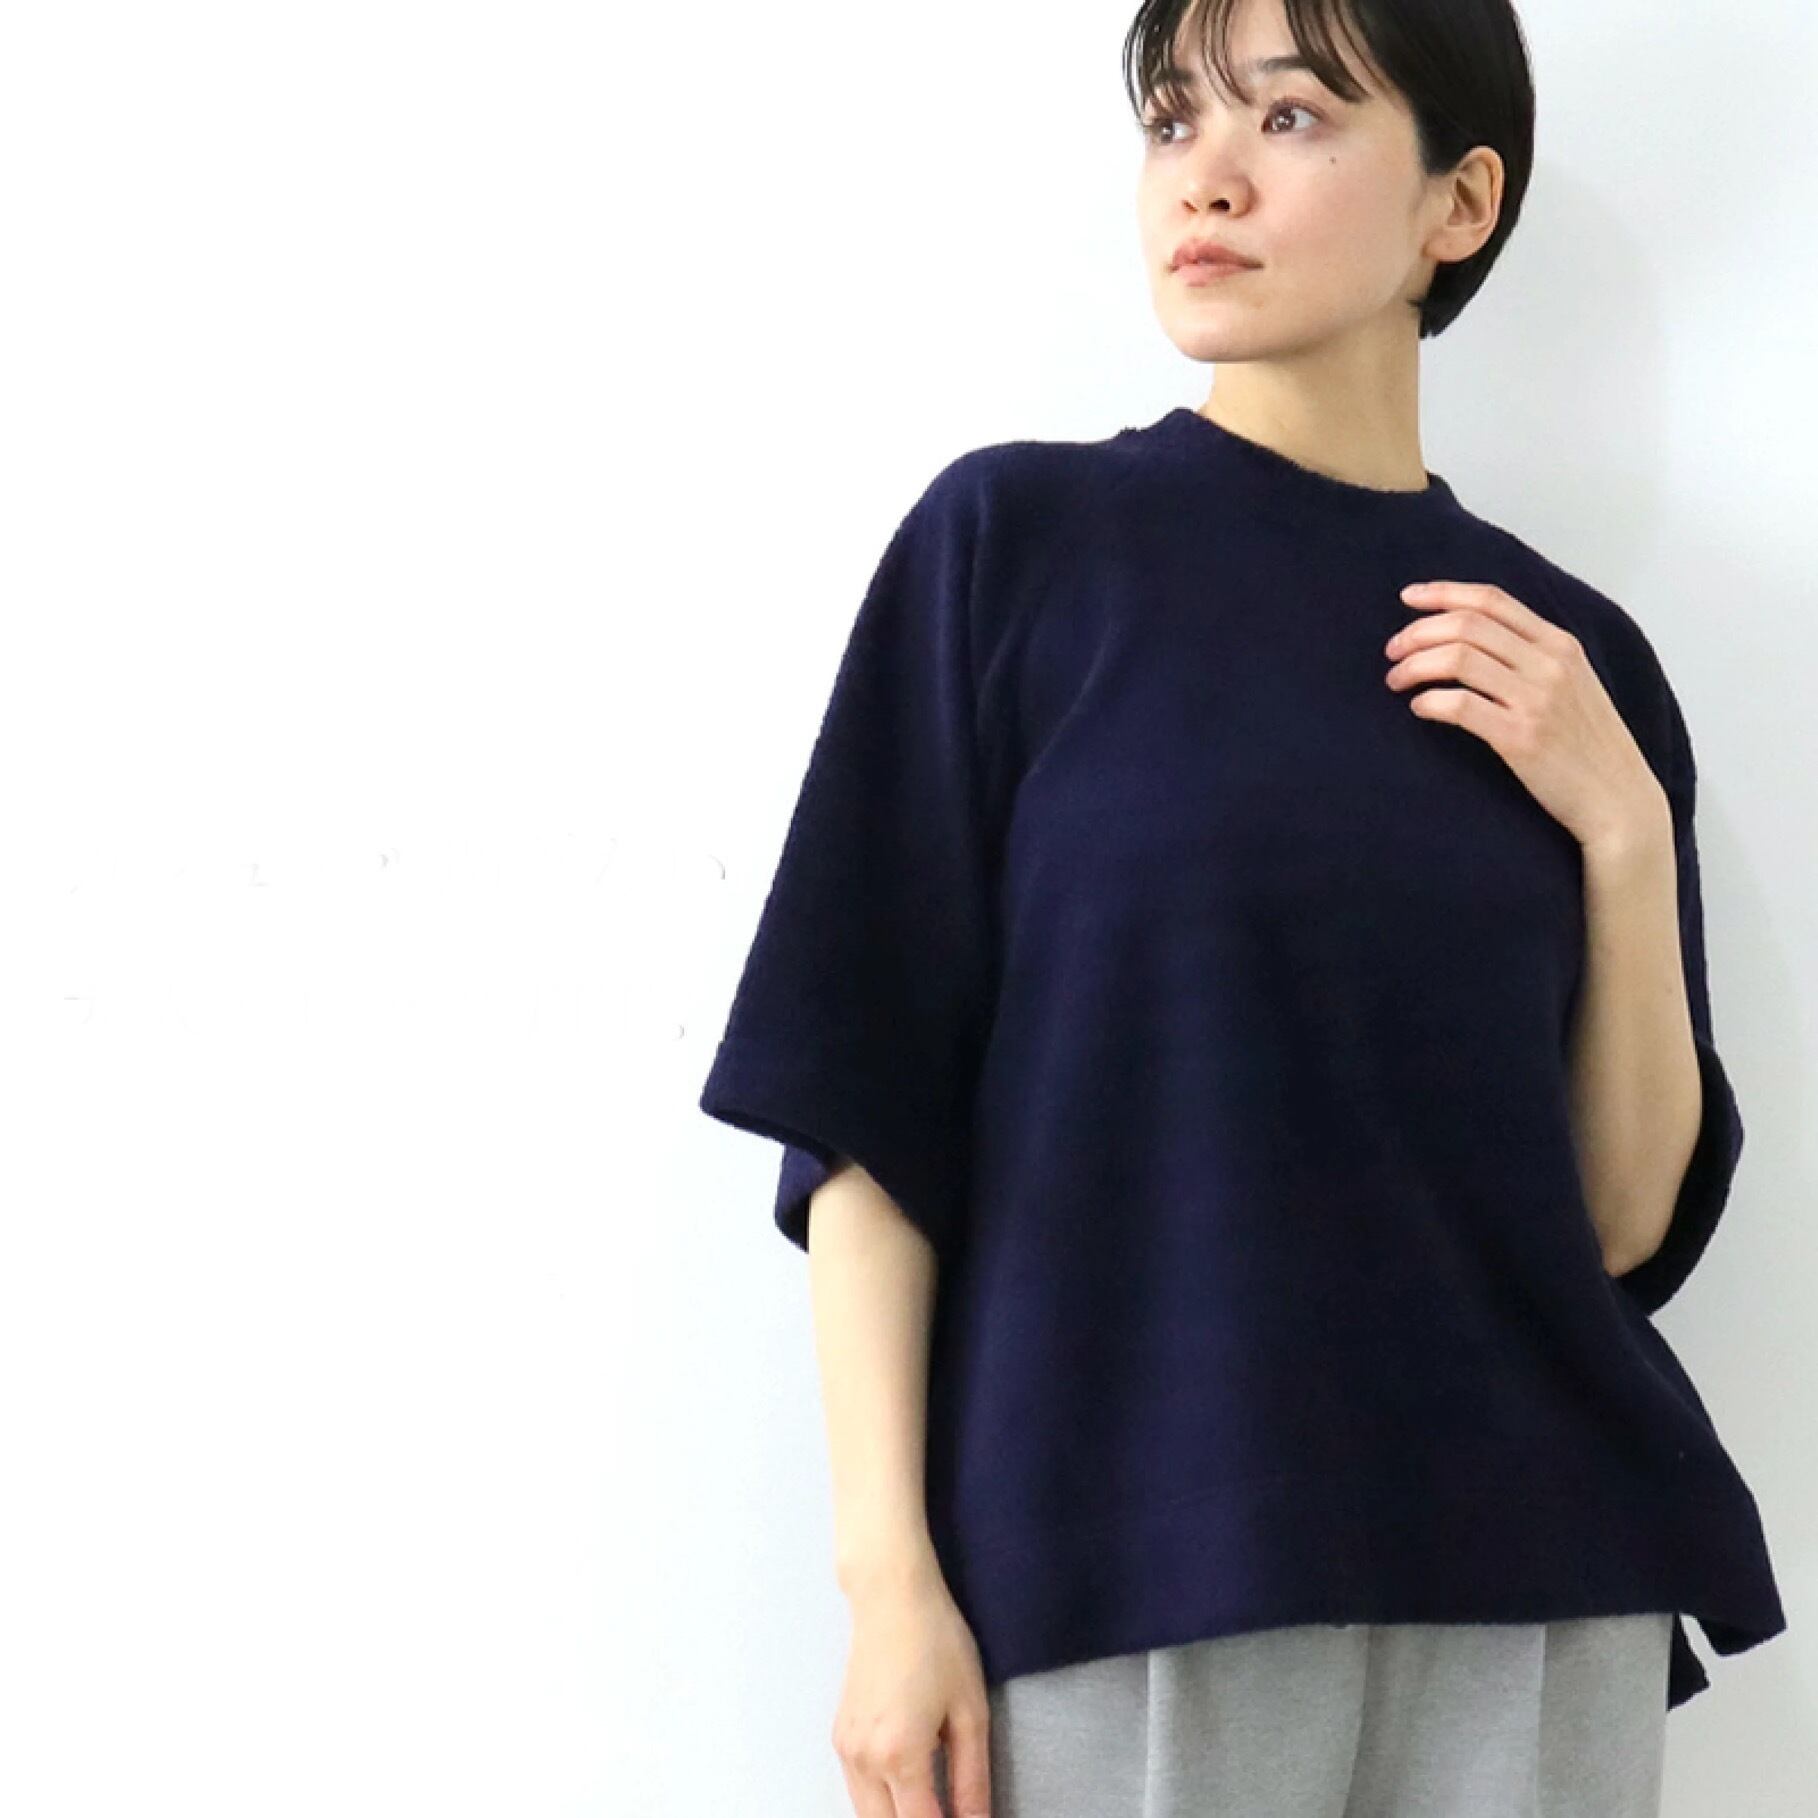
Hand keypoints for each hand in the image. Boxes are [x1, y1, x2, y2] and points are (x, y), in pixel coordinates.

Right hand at [833, 1559, 992, 1816]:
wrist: (891, 1596)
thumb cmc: (936, 1641)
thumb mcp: (970, 1711)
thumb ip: (972, 1779)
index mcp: (899, 1754)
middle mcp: (864, 1759)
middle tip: (949, 1814)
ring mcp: (846, 1749)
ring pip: (868, 1816)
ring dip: (898, 1817)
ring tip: (934, 1805)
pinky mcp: (840, 1737)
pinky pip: (858, 1790)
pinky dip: (882, 1803)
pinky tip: (910, 1788)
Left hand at [1383, 579, 1668, 851]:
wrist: (1618, 799)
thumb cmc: (1588, 746)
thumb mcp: (1573, 684)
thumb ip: (1532, 656)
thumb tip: (1472, 637)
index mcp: (1561, 644)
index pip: (1492, 600)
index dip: (1443, 593)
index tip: (1408, 598)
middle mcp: (1550, 664)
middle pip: (1467, 625)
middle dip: (1418, 632)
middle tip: (1392, 652)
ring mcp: (1537, 700)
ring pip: (1457, 658)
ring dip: (1414, 666)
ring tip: (1396, 681)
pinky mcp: (1520, 737)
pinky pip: (1458, 705)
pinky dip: (1428, 702)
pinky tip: (1419, 709)